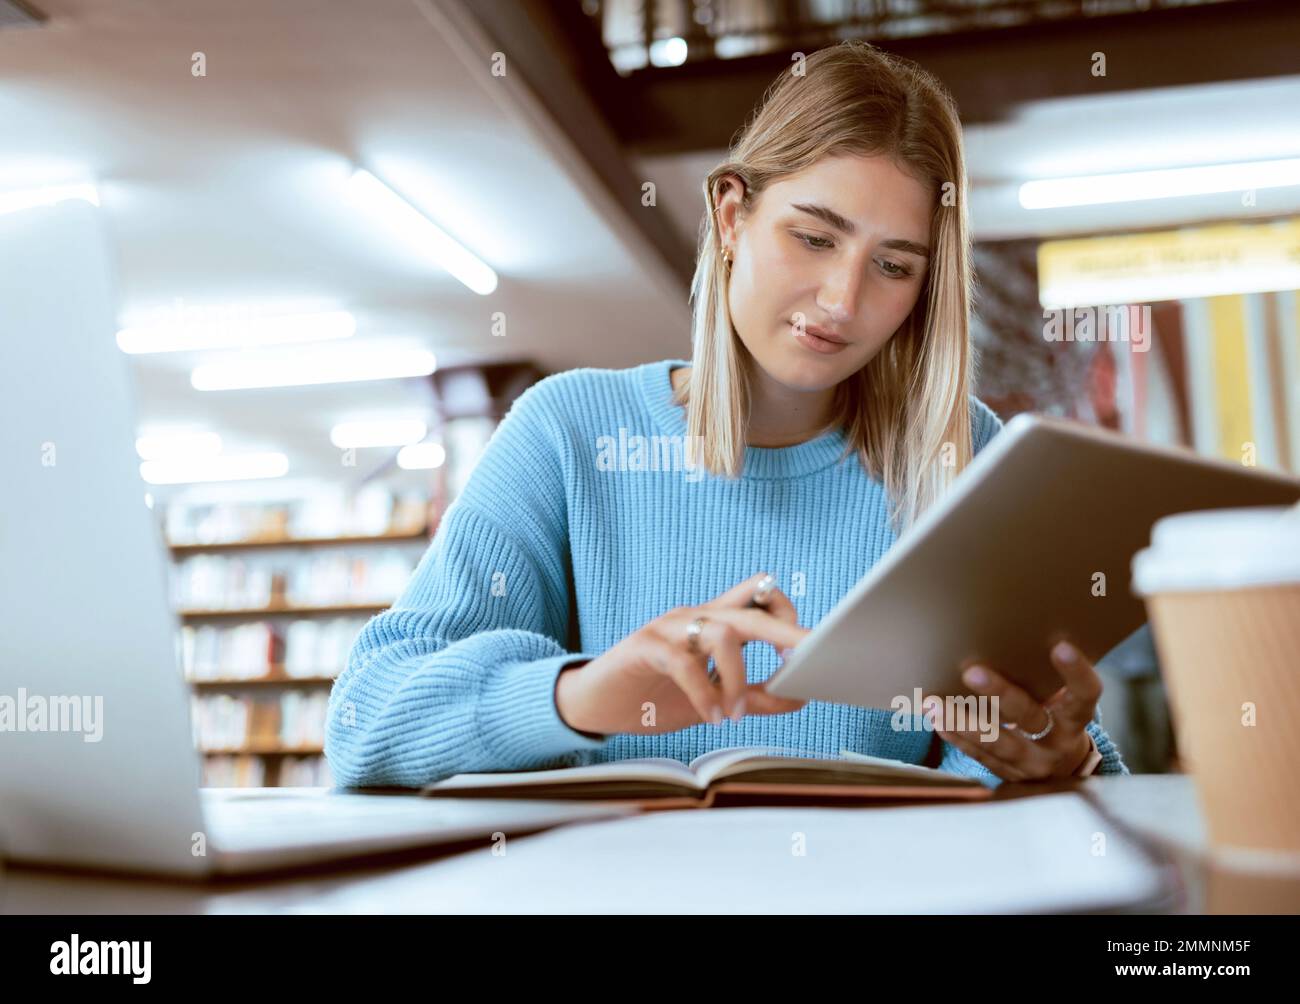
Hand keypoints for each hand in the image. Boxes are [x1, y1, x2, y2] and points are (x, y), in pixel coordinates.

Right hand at [555, 572, 810, 735]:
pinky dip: (703, 693)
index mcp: (714, 622)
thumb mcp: (714, 700)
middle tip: (809, 657)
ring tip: (735, 713)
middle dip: (785, 630)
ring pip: (721, 632)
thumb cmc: (655, 697)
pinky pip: (683, 662)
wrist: (595, 705)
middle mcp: (695, 616)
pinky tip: (710, 716)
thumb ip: (753, 697)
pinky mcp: (644, 647)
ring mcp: (669, 627)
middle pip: (751, 608)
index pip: (761, 597)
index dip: (788, 616)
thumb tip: (801, 696)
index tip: (809, 650)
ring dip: (737, 677)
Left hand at [921, 639, 1099, 782]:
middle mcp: (1057, 743)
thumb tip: (1018, 635)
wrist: (1064, 772)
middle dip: (999, 694)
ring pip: (996, 742)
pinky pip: (978, 754)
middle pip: (1029, 717)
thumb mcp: (1065, 703)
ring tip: (933, 703)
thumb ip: (1049, 680)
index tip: (1061, 645)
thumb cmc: (1059, 720)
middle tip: (972, 672)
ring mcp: (1031, 763)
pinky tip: (935, 718)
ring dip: (962, 720)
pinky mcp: (1008, 774)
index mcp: (1076, 719)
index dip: (1076, 672)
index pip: (1084, 694)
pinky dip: (955, 735)